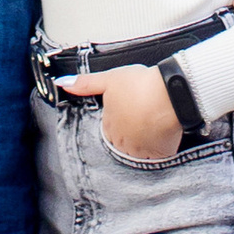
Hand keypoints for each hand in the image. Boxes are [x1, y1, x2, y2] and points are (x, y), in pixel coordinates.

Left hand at [60, 63, 180, 160]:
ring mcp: (142, 150)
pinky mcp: (161, 153)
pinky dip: (161, 145)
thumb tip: (62, 84)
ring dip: (144, 140)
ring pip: (140, 149)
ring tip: (153, 122)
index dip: (119, 117)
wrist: (170, 93)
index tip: (129, 109)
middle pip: (123, 141)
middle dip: (131, 130)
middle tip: (143, 114)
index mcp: (108, 126)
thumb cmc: (140, 85)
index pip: (109, 128)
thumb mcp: (110, 79)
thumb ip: (85, 84)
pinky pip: (158, 155)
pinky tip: (163, 132)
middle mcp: (122, 142)